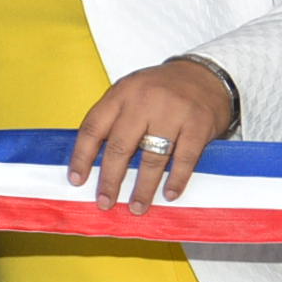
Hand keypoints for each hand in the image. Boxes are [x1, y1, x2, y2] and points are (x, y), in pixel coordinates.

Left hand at [69, 59, 235, 208]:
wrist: (205, 75)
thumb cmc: (160, 90)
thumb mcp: (130, 93)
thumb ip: (113, 119)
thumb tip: (92, 162)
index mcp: (121, 94)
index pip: (93, 128)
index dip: (81, 156)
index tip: (76, 180)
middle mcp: (144, 101)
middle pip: (120, 147)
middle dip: (110, 179)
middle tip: (104, 202)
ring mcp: (173, 112)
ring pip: (152, 157)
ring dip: (143, 187)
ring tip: (137, 207)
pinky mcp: (198, 124)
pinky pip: (184, 158)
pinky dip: (176, 180)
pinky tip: (169, 194)